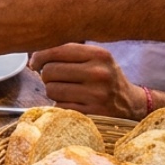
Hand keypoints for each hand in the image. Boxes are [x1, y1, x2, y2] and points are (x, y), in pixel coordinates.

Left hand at [28, 43, 143, 118]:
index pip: (56, 50)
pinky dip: (60, 105)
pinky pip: (59, 106)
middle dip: (47, 76)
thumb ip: (68, 52)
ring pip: (51, 90)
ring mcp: (96, 95)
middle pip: (49, 71)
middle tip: (56, 79)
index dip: (39, 56)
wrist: (131, 104)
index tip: (36, 63)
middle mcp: (99, 73)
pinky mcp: (91, 114)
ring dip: (53, 91)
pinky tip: (73, 102)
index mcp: (99, 55)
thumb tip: (33, 57)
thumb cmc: (105, 78)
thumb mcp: (96, 58)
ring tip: (66, 91)